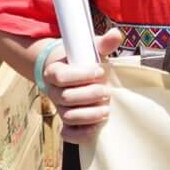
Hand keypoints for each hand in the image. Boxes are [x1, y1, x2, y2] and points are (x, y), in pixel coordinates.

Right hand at [45, 29, 125, 144]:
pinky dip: (81, 134)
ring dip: (89, 115)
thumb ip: (102, 44)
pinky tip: (96, 127)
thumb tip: (116, 35)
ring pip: (69, 116)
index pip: (61, 76)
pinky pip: (68, 134)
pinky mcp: (67, 122)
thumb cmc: (81, 62)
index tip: (100, 70)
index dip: (81, 75)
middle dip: (90, 95)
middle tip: (106, 91)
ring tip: (106, 109)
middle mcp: (53, 92)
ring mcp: (60, 108)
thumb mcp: (90, 51)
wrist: (70, 75)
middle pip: (66, 98)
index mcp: (54, 72)